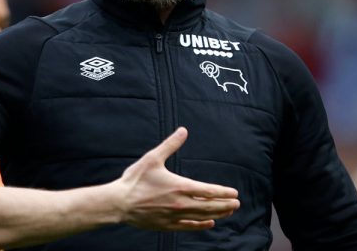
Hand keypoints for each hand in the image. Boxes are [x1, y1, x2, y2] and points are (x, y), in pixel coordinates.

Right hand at [116, 127, 239, 229]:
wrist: (119, 202)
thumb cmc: (135, 180)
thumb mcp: (153, 158)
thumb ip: (170, 145)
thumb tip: (183, 130)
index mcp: (180, 186)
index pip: (209, 191)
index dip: (223, 192)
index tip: (234, 193)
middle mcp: (181, 203)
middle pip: (209, 206)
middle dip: (225, 205)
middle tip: (236, 203)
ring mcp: (174, 216)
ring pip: (202, 216)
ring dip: (217, 214)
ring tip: (228, 212)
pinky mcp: (167, 224)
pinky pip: (189, 226)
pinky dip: (201, 225)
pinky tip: (209, 223)